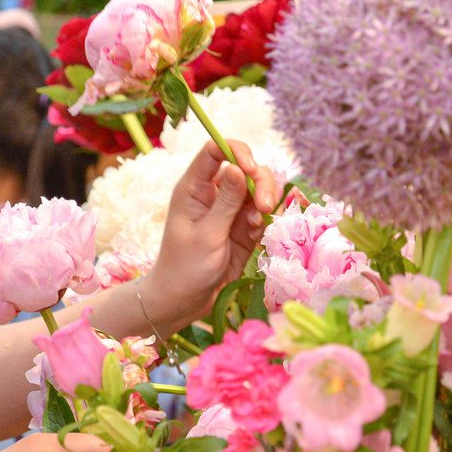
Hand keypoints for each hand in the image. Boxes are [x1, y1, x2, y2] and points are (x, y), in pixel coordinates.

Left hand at [145, 139, 277, 325]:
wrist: (185, 301)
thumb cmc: (186, 268)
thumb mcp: (207, 235)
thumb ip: (226, 202)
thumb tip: (238, 168)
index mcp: (194, 188)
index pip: (215, 150)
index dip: (236, 152)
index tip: (250, 169)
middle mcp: (213, 193)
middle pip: (245, 167)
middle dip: (261, 181)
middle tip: (264, 206)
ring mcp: (230, 210)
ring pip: (258, 188)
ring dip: (266, 200)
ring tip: (259, 223)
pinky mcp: (244, 227)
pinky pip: (263, 211)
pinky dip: (266, 218)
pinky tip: (258, 233)